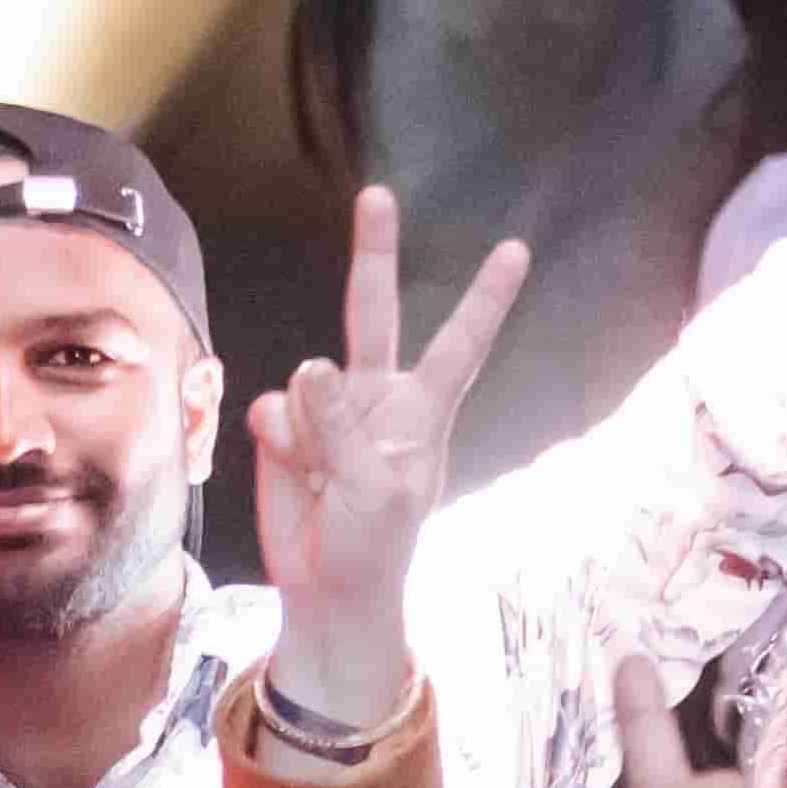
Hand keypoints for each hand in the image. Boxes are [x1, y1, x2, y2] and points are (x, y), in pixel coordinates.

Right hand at [247, 185, 522, 720]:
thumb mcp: (376, 489)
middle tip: (378, 196)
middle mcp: (376, 397)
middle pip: (371, 313)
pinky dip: (278, 441)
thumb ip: (341, 426)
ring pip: (305, 383)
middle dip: (373, 254)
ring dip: (306, 430)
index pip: (460, 344)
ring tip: (322, 480)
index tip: (515, 250)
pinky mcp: (283, 431)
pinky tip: (293, 475)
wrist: (326, 591)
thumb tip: (309, 365)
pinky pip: (270, 411)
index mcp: (420, 410)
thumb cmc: (375, 545)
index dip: (485, 298)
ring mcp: (327, 412)